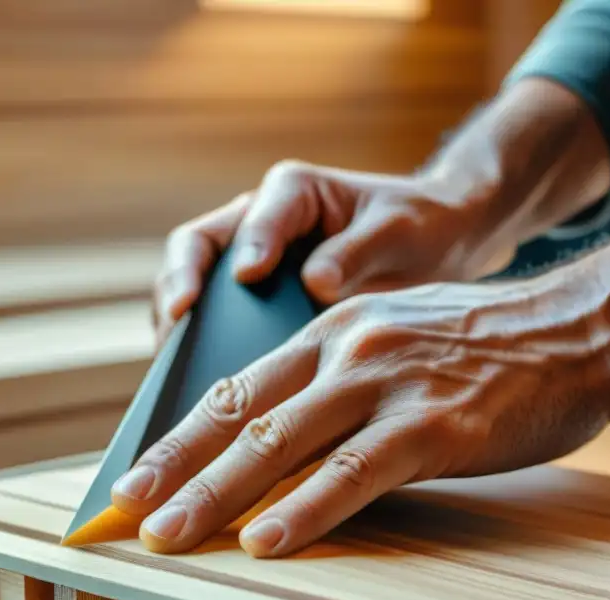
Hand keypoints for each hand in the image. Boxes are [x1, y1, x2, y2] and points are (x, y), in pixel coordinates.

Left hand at [115, 270, 609, 557]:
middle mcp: (348, 350)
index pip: (237, 386)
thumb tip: (283, 435)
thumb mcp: (396, 337)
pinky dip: (305, 511)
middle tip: (124, 512)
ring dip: (217, 495)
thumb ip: (337, 377)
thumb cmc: (488, 343)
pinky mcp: (433, 426)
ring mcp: (388, 385)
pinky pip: (354, 474)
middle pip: (242, 414)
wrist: (580, 328)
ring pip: (282, 444)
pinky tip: (266, 541)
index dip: (181, 435)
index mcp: (333, 328)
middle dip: (176, 467)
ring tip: (168, 537)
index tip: (139, 473)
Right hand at [151, 160, 518, 343]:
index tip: (248, 274)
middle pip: (196, 249)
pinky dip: (205, 357)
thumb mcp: (398, 230)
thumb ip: (357, 251)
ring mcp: (248, 270)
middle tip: (178, 321)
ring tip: (176, 368)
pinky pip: (216, 331)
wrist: (433, 247)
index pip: (255, 215)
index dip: (247, 243)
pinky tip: (208, 395)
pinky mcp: (253, 310)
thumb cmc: (416, 226)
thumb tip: (314, 284)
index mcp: (291, 193)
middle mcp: (257, 226)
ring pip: (195, 294)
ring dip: (180, 329)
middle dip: (180, 284)